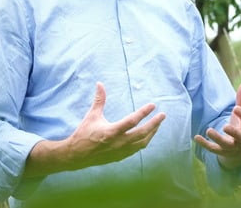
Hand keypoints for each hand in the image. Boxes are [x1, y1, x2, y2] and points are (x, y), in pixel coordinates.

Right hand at [24, 82, 165, 176]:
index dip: (144, 112)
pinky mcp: (120, 157)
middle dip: (155, 124)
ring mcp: (121, 151)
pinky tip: (146, 136)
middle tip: (163, 115)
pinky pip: (136, 149)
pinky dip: (143, 141)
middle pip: (142, 133)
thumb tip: (100, 84)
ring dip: (151, 133)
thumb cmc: (84, 134)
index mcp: (111, 132)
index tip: (153, 105)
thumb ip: (99, 100)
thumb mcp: (91, 115)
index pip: (132, 121)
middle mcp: (118, 143)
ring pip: (142, 143)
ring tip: (157, 125)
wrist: (77, 156)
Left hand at [194, 82, 240, 168]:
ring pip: (226, 145)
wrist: (239, 151)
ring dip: (217, 138)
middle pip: (239, 137)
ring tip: (208, 130)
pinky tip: (196, 137)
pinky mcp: (221, 152)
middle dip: (233, 132)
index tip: (236, 108)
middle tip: (225, 126)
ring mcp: (231, 147)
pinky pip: (213, 149)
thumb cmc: (240, 127)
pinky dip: (205, 144)